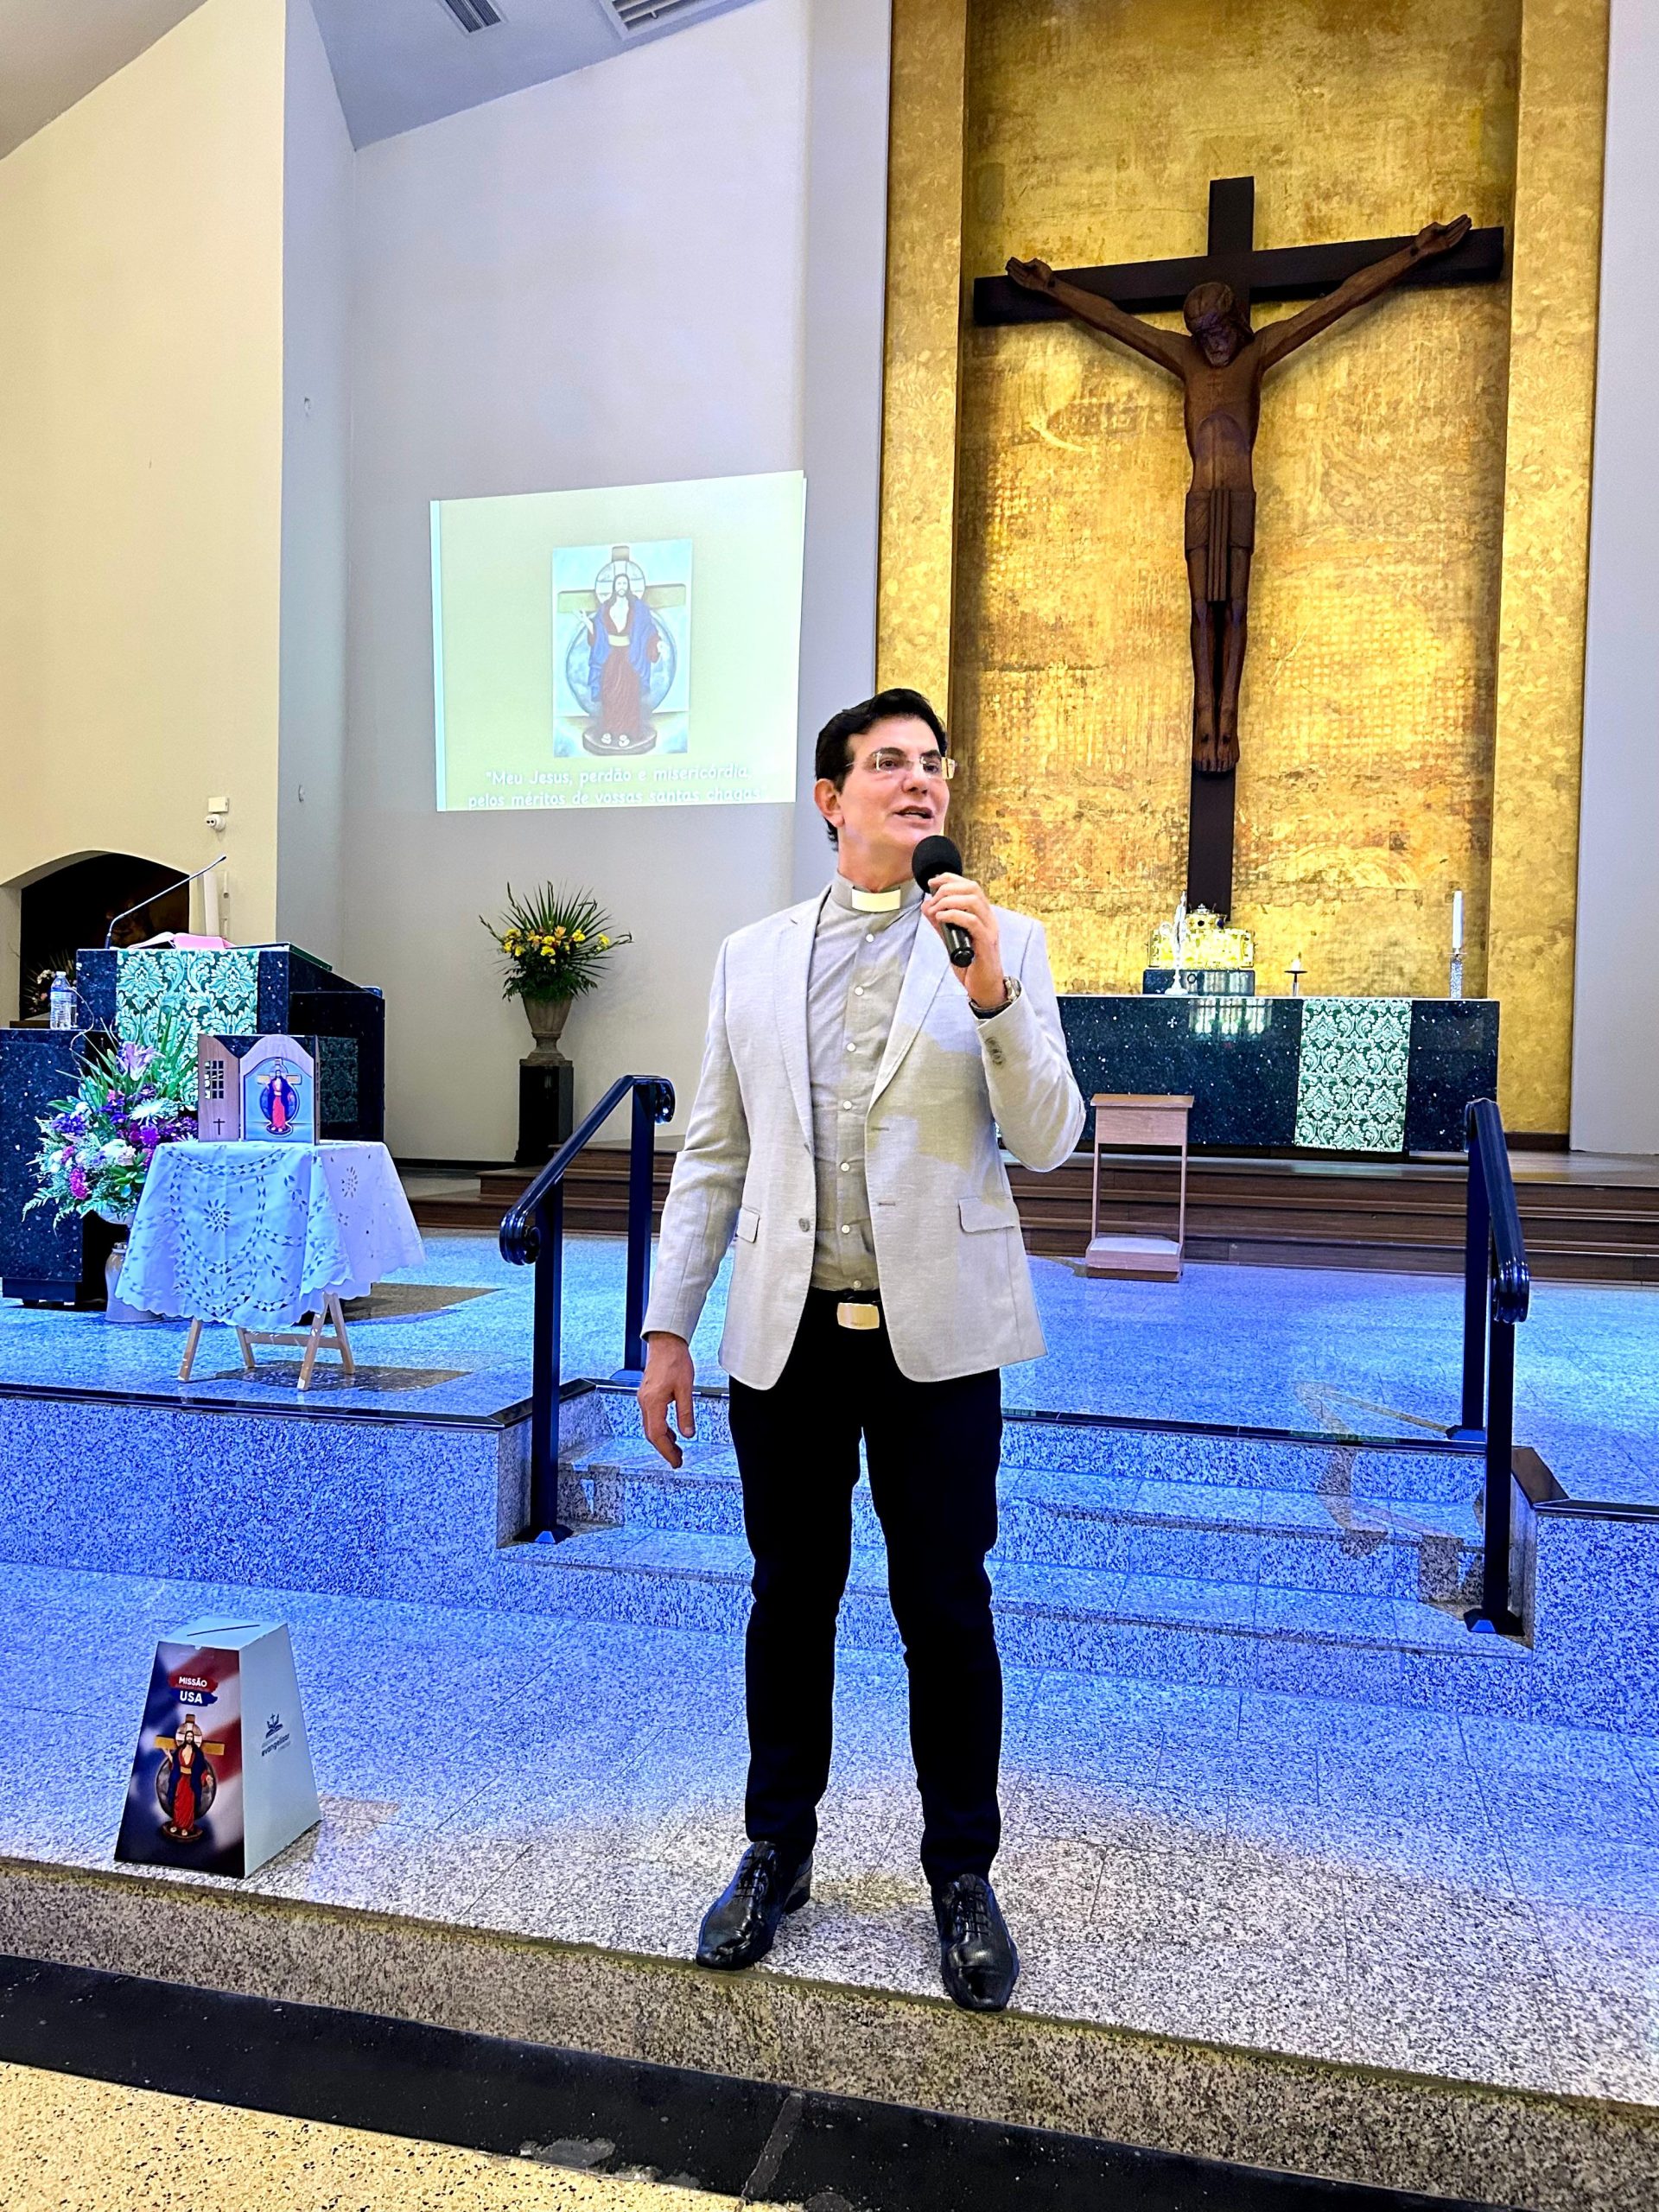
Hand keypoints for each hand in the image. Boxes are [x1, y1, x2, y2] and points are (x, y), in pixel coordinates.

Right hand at [638, 1332, 695, 1469]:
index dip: (667, 1451)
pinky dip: (661, 1428)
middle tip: (677, 1460)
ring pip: (651, 1426)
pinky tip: (672, 1432)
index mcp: (653, 1402)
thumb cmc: (675, 1360)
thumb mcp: (685, 1389)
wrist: (666, 1343)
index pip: (657, 1435)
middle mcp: (645, 1402)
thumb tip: (688, 1433)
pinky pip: (652, 1417)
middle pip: (651, 1434)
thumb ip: (686, 1413)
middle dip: (665, 1449)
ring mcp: (645, 1398)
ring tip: (677, 1449)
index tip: (676, 1461)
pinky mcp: (648, 1395)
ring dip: (663, 1439)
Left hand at [921, 871, 1006, 1012]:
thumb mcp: (951, 941)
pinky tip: (940, 918)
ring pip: (973, 901)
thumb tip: (927, 906)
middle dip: (948, 887)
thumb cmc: (972, 966)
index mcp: (982, 916)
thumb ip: (941, 924)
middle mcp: (989, 919)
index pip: (970, 886)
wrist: (985, 989)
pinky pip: (972, 922)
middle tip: (932, 898)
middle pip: (972, 888)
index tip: (932, 882)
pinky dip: (954, 915)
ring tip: (935, 910)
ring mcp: (989, 930)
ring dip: (949, 901)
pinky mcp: (986, 944)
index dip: (950, 878)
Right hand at [1006, 256, 1055, 291]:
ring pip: (1017, 275)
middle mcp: (1027, 274)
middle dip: (1012, 266)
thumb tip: (1024, 264)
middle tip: (1007, 262)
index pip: (1021, 265)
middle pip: (1018, 270)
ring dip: (1012, 271)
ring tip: (1007, 267)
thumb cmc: (1047, 273)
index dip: (1016, 262)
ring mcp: (1027, 280)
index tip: (1011, 258)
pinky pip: (1018, 281)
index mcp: (1030, 269)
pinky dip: (1014, 277)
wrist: (1050, 282)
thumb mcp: (1040, 263)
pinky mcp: (1026, 285)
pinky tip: (1010, 273)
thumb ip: (1032, 262)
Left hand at [1414, 214, 1470, 255]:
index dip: (1458, 221)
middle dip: (1463, 224)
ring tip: (1469, 222)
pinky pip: (1455, 241)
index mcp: (1440, 233)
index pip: (1452, 226)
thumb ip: (1438, 226)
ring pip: (1457, 235)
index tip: (1465, 215)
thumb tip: (1446, 227)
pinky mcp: (1446, 248)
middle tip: (1469, 218)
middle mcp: (1444, 238)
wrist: (1417, 249)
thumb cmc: (1420, 240)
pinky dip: (1460, 235)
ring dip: (1463, 229)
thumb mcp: (1429, 228)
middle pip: (1456, 230)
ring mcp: (1445, 243)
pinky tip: (1465, 230)